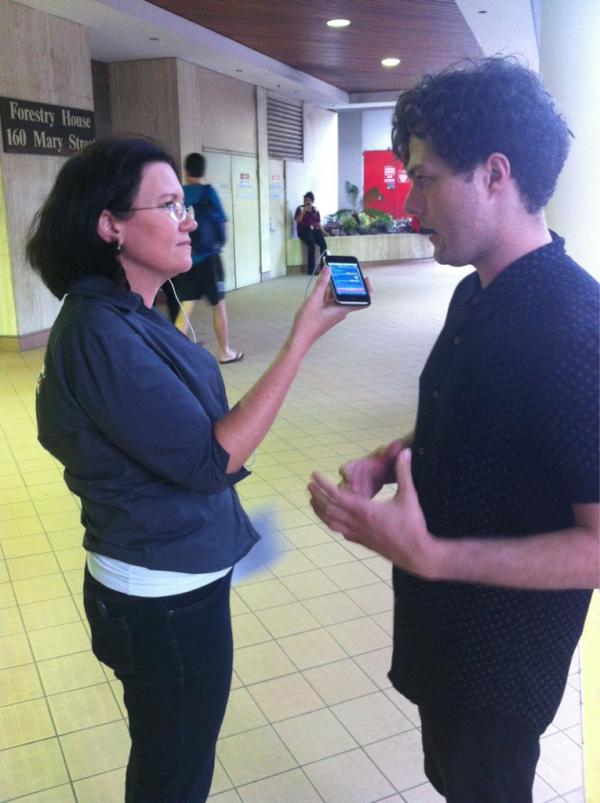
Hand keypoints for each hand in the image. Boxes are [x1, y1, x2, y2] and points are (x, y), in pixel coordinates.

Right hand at [287, 266, 370, 353]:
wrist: (299, 339)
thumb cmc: (307, 325)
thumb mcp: (314, 300)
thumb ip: (322, 284)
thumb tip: (328, 269)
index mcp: (342, 309)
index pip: (363, 301)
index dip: (367, 289)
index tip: (365, 278)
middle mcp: (341, 311)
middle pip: (348, 294)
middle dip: (345, 282)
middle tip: (340, 270)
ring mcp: (334, 312)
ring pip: (338, 296)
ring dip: (334, 286)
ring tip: (328, 274)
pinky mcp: (327, 313)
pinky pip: (331, 300)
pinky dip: (328, 292)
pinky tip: (320, 285)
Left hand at [308, 449, 436, 575]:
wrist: (416, 554)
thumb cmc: (413, 525)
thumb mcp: (409, 496)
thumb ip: (404, 473)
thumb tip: (406, 452)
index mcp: (365, 510)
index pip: (336, 495)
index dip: (323, 485)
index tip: (314, 475)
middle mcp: (357, 523)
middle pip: (328, 509)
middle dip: (317, 496)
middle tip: (309, 485)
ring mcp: (358, 534)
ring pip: (331, 522)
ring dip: (320, 510)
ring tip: (312, 500)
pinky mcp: (362, 542)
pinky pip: (340, 531)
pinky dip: (331, 522)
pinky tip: (331, 519)